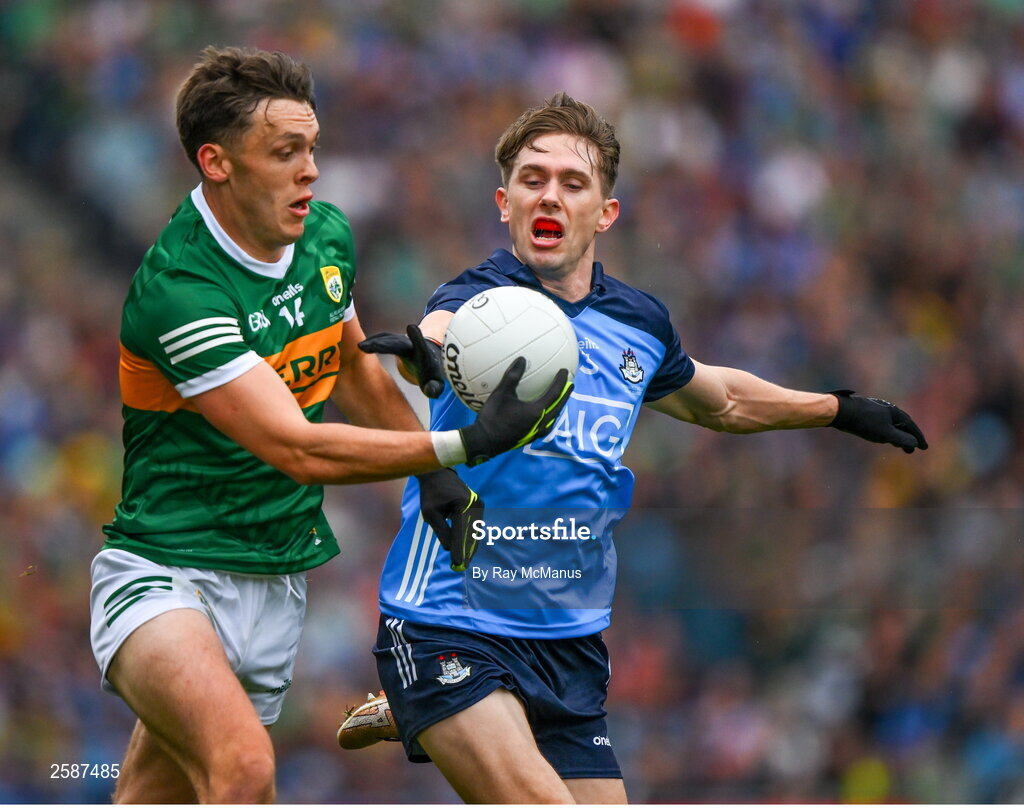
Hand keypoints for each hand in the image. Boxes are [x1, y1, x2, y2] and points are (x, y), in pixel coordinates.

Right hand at [359, 324, 445, 397]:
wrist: (430, 357)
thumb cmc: (432, 373)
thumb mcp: (436, 383)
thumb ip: (435, 388)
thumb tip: (431, 391)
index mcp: (423, 353)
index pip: (421, 345)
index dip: (417, 337)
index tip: (411, 327)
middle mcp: (411, 344)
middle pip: (396, 342)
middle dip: (382, 344)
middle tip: (365, 346)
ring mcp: (400, 341)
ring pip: (386, 339)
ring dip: (374, 341)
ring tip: (360, 346)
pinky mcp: (392, 341)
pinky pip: (381, 339)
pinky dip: (371, 341)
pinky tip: (360, 346)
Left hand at [416, 469, 483, 570]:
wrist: (439, 475)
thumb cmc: (431, 493)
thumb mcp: (430, 513)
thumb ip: (441, 531)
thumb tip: (450, 549)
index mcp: (462, 504)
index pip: (460, 531)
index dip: (459, 550)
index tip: (457, 564)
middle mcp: (474, 504)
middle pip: (471, 533)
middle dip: (466, 551)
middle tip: (461, 567)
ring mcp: (478, 505)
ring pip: (475, 531)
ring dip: (470, 546)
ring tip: (464, 561)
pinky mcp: (478, 507)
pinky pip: (474, 526)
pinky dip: (470, 538)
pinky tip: (467, 550)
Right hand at [458, 357, 572, 466]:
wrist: (484, 442)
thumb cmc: (492, 417)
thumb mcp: (501, 393)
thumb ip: (513, 376)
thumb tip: (521, 359)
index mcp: (537, 411)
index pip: (554, 394)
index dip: (561, 381)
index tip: (565, 371)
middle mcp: (541, 423)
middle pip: (558, 406)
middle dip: (565, 395)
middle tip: (571, 384)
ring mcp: (537, 432)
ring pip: (554, 417)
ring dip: (558, 406)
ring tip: (560, 398)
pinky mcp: (531, 437)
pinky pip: (547, 424)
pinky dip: (550, 414)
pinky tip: (545, 412)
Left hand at [829, 390, 927, 452]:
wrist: (842, 411)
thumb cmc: (865, 423)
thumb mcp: (886, 434)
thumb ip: (902, 439)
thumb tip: (914, 443)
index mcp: (895, 412)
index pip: (911, 426)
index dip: (918, 438)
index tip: (924, 448)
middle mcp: (887, 408)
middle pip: (902, 424)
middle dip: (908, 437)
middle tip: (911, 450)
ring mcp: (876, 409)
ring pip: (890, 424)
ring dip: (896, 435)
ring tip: (898, 446)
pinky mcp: (865, 412)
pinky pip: (881, 423)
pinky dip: (886, 432)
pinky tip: (881, 437)